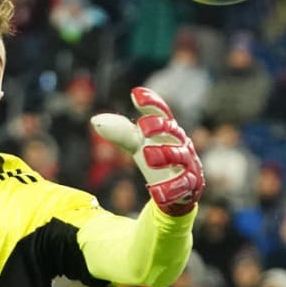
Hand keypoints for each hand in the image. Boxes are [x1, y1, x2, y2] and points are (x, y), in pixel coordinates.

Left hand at [91, 86, 204, 215]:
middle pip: (172, 132)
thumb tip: (95, 120)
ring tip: (147, 155)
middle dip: (159, 128)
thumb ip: (121, 132)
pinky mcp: (190, 187)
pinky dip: (171, 188)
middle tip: (143, 126)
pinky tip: (156, 192)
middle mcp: (181, 143)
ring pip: (179, 156)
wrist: (176, 190)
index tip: (135, 95)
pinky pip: (182, 186)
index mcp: (168, 130)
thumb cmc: (157, 158)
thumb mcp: (138, 144)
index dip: (151, 103)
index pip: (161, 112)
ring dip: (166, 154)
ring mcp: (188, 164)